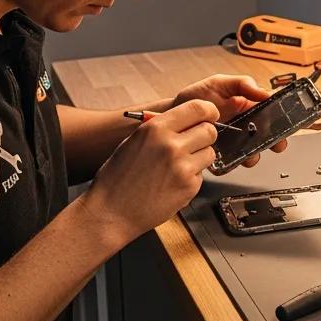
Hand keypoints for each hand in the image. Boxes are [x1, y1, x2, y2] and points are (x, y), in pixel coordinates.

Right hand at [83, 99, 219, 246]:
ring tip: (178, 166)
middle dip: (205, 135)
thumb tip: (187, 118)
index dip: (208, 111)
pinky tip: (173, 182)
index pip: (197, 108)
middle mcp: (171, 145)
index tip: (210, 115)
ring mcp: (182, 167)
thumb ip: (162, 127)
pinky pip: (202, 175)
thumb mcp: (135, 141)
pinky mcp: (189, 187)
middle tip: (194, 142)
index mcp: (156, 129)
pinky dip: (192, 177)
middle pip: (209, 130)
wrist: (110, 212)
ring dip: (199, 157)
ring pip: (210, 152)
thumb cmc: (118, 177)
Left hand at [173, 74, 287, 166]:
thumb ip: (242, 84)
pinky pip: (233, 162)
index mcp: (246, 106)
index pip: (270, 112)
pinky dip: (236, 163)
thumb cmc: (193, 99)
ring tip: (250, 154)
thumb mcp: (219, 83)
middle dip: (274, 141)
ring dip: (255, 154)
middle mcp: (242, 125)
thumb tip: (264, 92)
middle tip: (276, 144)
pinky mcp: (221, 155)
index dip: (281, 118)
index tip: (286, 124)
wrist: (170, 118)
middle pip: (266, 135)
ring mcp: (233, 141)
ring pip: (252, 151)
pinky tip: (232, 159)